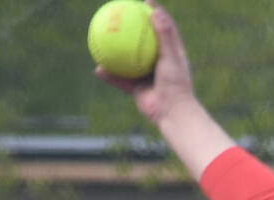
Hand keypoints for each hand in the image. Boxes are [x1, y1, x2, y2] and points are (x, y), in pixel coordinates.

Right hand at [96, 3, 195, 124]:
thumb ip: (164, 35)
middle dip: (131, 29)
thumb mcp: (171, 57)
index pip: (164, 28)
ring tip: (101, 41)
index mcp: (171, 54)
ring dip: (115, 53)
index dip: (156, 13)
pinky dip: (110, 76)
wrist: (173, 114)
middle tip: (119, 16)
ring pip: (127, 61)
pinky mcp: (138, 89)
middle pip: (143, 41)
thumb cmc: (176, 85)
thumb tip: (154, 12)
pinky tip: (98, 68)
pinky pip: (120, 80)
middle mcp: (159, 63)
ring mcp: (148, 76)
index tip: (145, 1)